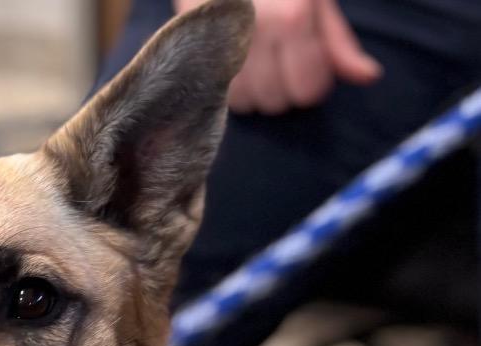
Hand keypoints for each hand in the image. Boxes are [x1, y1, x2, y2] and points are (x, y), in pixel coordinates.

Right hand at [175, 0, 381, 114]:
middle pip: (277, 102)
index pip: (308, 90)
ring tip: (255, 60)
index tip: (307, 64)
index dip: (311, 82)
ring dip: (255, 90)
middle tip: (279, 60)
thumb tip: (369, 76)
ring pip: (248, 104)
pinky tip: (235, 64)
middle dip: (282, 88)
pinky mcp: (198, 58)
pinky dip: (232, 87)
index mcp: (292, 20)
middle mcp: (256, 38)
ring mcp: (223, 50)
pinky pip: (222, 96)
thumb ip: (338, 41)